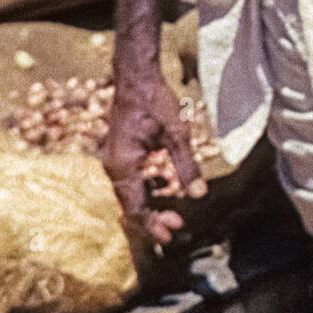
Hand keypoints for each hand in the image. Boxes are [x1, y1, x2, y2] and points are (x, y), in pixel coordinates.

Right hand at [103, 71, 206, 249]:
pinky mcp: (120, 154)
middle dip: (152, 219)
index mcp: (124, 164)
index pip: (135, 207)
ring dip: (150, 206)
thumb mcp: (177, 133)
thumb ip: (187, 165)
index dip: (152, 225)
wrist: (136, 77)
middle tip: (177, 227)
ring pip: (129, 195)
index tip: (171, 235)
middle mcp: (113, 166)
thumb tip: (199, 194)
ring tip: (172, 215)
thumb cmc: (155, 101)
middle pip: (130, 205)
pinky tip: (164, 188)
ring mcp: (114, 160)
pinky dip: (146, 190)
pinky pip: (130, 181)